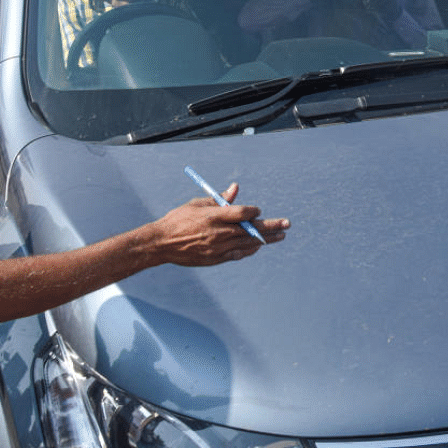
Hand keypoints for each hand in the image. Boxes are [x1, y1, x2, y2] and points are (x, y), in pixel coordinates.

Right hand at [153, 183, 288, 266]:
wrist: (161, 243)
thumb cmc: (179, 219)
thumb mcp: (198, 204)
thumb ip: (220, 199)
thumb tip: (235, 188)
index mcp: (215, 216)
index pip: (243, 213)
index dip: (254, 211)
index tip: (258, 210)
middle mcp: (220, 233)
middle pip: (252, 230)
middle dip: (271, 226)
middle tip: (287, 224)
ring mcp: (219, 248)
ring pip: (248, 243)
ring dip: (266, 240)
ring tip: (280, 236)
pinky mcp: (215, 259)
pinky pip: (238, 254)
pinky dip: (249, 250)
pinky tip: (258, 246)